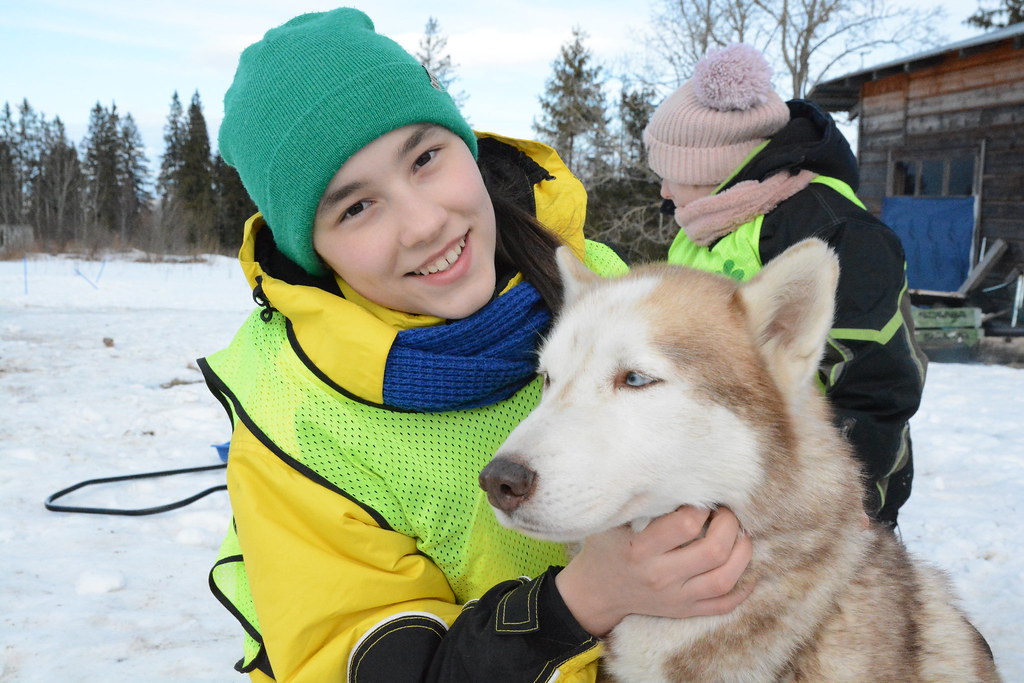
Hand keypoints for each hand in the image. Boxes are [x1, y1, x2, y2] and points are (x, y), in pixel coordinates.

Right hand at [555, 507, 752, 636]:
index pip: (686, 525)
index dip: (701, 506)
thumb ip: (638, 502)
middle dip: (729, 525)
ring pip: (724, 580)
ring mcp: (675, 598)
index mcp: (640, 550)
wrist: (597, 592)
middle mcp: (660, 576)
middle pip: (713, 552)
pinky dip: (742, 590)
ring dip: (742, 553)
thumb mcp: (611, 521)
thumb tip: (672, 476)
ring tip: (740, 535)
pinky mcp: (684, 611)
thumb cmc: (607, 547)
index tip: (701, 497)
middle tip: (726, 512)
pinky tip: (747, 571)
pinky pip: (722, 605)